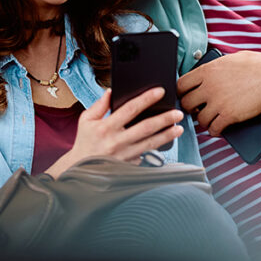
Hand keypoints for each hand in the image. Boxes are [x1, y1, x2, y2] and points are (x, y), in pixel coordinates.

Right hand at [45, 89, 183, 176]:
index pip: (130, 109)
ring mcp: (124, 155)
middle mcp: (117, 141)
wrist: (80, 169)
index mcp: (106, 127)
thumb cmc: (85, 141)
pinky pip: (146, 155)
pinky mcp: (129, 165)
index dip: (146, 99)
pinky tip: (167, 141)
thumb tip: (111, 91)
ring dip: (167, 135)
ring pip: (150, 144)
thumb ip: (99, 105)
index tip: (160, 91)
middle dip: (164, 119)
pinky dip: (158, 148)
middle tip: (178, 113)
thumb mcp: (86, 120)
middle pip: (146, 128)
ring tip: (179, 128)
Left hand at [177, 51, 260, 135]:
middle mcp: (209, 87)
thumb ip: (215, 67)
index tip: (184, 96)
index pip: (181, 84)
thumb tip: (206, 71)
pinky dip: (214, 130)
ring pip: (199, 119)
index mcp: (207, 71)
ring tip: (207, 119)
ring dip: (203, 120)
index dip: (181, 92)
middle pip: (186, 103)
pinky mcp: (229, 116)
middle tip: (196, 109)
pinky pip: (213, 128)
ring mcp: (218, 102)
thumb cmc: (257, 66)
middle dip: (190, 108)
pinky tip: (216, 129)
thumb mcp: (231, 59)